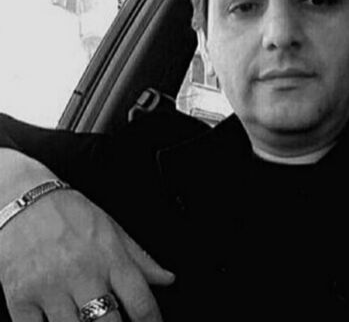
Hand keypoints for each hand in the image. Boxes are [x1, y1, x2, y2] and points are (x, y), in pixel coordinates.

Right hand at [0, 150, 173, 320]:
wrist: (24, 200)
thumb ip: (140, 258)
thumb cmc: (71, 213)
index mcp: (110, 257)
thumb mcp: (112, 229)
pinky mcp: (20, 297)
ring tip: (88, 321)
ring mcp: (50, 287)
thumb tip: (167, 278)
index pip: (140, 302)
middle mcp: (83, 273)